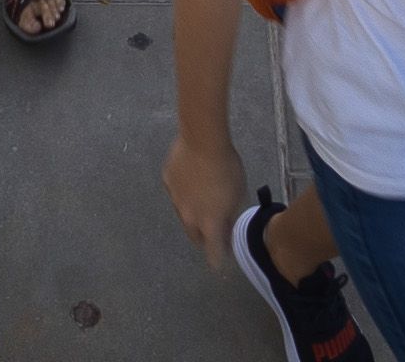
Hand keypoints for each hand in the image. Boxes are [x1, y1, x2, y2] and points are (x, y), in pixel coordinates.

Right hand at [161, 136, 247, 271]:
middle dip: (204, 235)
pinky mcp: (166, 182)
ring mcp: (174, 200)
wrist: (202, 141)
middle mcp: (188, 217)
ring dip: (194, 210)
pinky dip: (184, 191)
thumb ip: (230, 217)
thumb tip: (225, 229)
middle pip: (195, 235)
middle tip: (214, 223)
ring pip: (185, 213)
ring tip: (204, 193)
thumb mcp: (238, 195)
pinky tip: (193, 175)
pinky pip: (177, 192)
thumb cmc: (227, 168)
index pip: (212, 253)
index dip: (218, 260)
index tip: (221, 262)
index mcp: (209, 224)